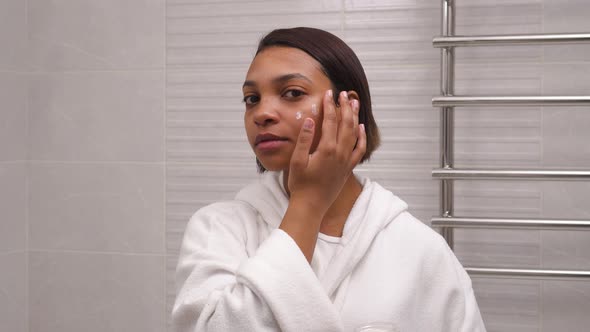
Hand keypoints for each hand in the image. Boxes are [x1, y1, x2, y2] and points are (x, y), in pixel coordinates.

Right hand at [287, 89, 366, 214]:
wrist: (311, 206)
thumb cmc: (300, 184)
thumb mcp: (296, 161)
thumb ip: (304, 140)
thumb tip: (310, 120)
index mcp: (327, 149)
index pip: (330, 121)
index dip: (330, 105)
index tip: (328, 93)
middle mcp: (340, 153)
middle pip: (346, 124)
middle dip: (345, 107)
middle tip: (343, 94)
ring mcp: (346, 161)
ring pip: (354, 134)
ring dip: (354, 117)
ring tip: (354, 103)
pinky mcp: (348, 168)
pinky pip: (359, 149)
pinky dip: (362, 137)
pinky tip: (361, 127)